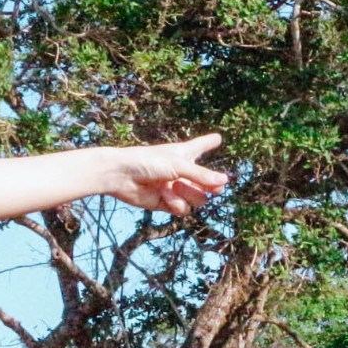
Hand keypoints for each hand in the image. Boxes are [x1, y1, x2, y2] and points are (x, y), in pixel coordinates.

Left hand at [103, 134, 228, 215]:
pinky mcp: (167, 203)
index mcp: (184, 154)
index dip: (209, 142)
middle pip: (209, 184)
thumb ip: (202, 175)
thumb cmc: (147, 161)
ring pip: (198, 199)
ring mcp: (176, 189)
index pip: (201, 146)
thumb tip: (225, 182)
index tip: (217, 138)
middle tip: (214, 188)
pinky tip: (163, 195)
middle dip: (211, 187)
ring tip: (174, 187)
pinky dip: (175, 203)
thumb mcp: (178, 164)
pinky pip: (183, 209)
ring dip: (189, 194)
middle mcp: (182, 172)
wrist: (122, 176)